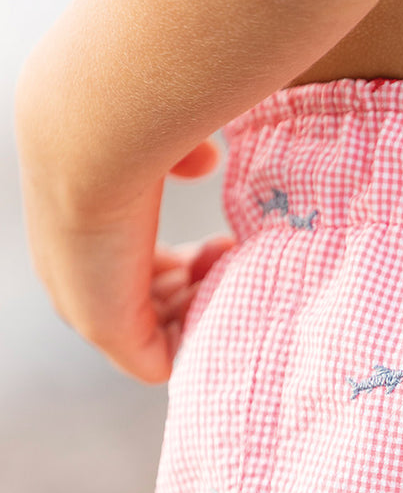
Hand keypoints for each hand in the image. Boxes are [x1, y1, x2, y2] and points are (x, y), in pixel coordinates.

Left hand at [21, 136, 236, 384]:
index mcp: (89, 239)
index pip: (143, 273)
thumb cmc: (126, 130)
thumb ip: (178, 160)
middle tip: (229, 258)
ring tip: (230, 272)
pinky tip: (223, 297)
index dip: (187, 263)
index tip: (220, 242)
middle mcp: (82, 279)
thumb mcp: (159, 149)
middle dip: (198, 288)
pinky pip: (162, 362)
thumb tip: (203, 160)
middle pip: (154, 310)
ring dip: (202, 309)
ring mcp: (93, 309)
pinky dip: (197, 339)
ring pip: (160, 334)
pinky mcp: (110, 333)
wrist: (92, 138)